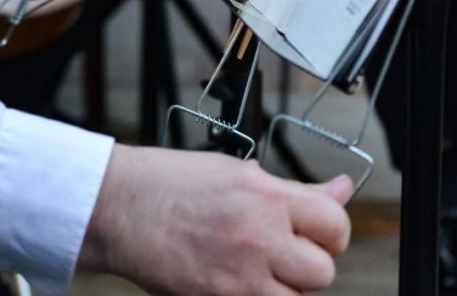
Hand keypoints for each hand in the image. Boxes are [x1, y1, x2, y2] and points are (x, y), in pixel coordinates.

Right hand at [78, 145, 352, 294]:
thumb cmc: (164, 184)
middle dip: (303, 265)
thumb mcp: (233, 172)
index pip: (334, 224)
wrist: (114, 207)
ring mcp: (240, 273)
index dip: (327, 234)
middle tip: (275, 255)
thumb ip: (292, 190)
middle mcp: (259, 233)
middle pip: (322, 270)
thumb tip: (341, 190)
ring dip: (281, 288)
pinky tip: (232, 281)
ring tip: (250, 270)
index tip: (313, 236)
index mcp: (265, 194)